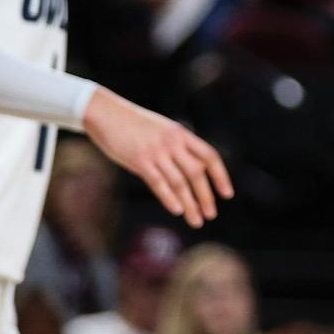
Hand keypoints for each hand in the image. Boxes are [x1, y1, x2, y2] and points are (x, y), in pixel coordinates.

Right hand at [82, 87, 232, 228]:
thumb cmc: (134, 125)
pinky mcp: (139, 160)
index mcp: (181, 134)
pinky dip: (169, 198)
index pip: (209, 156)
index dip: (221, 176)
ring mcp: (156, 152)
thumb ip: (178, 146)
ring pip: (179, 182)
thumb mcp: (163, 129)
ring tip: (196, 220)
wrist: (106, 113)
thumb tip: (194, 168)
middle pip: (197, 173)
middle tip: (211, 215)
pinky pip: (158, 182)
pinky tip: (177, 211)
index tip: (227, 194)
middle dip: (206, 196)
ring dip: (189, 204)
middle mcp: (173, 143)